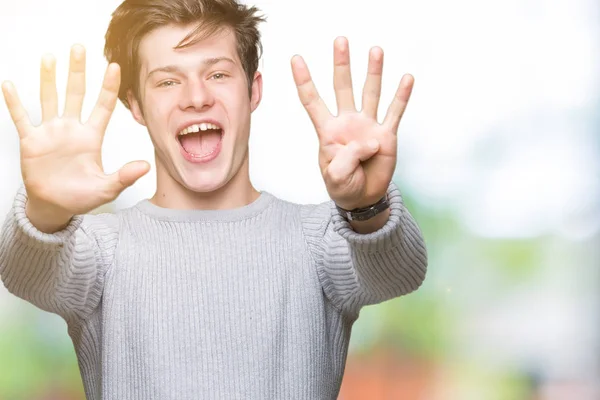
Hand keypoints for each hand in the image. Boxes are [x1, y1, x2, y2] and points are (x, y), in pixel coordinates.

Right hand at [2, 45, 149, 228]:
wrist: (55, 206)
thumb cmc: (82, 196)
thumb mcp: (107, 188)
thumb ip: (124, 177)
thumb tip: (145, 166)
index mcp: (91, 138)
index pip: (102, 107)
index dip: (108, 87)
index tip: (114, 67)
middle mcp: (71, 129)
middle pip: (75, 94)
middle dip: (77, 71)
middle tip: (79, 48)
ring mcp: (50, 133)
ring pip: (49, 99)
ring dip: (48, 79)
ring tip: (49, 57)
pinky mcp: (31, 141)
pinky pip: (21, 118)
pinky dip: (14, 103)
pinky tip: (9, 85)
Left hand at [291, 36, 412, 209]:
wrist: (363, 198)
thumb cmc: (343, 186)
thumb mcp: (336, 177)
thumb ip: (346, 159)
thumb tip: (369, 141)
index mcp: (328, 131)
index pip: (313, 101)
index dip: (304, 80)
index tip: (296, 58)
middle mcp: (347, 122)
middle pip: (342, 87)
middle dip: (341, 64)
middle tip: (340, 40)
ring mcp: (368, 126)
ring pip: (370, 93)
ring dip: (373, 72)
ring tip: (375, 51)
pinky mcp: (386, 135)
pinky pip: (394, 113)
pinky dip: (401, 96)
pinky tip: (406, 78)